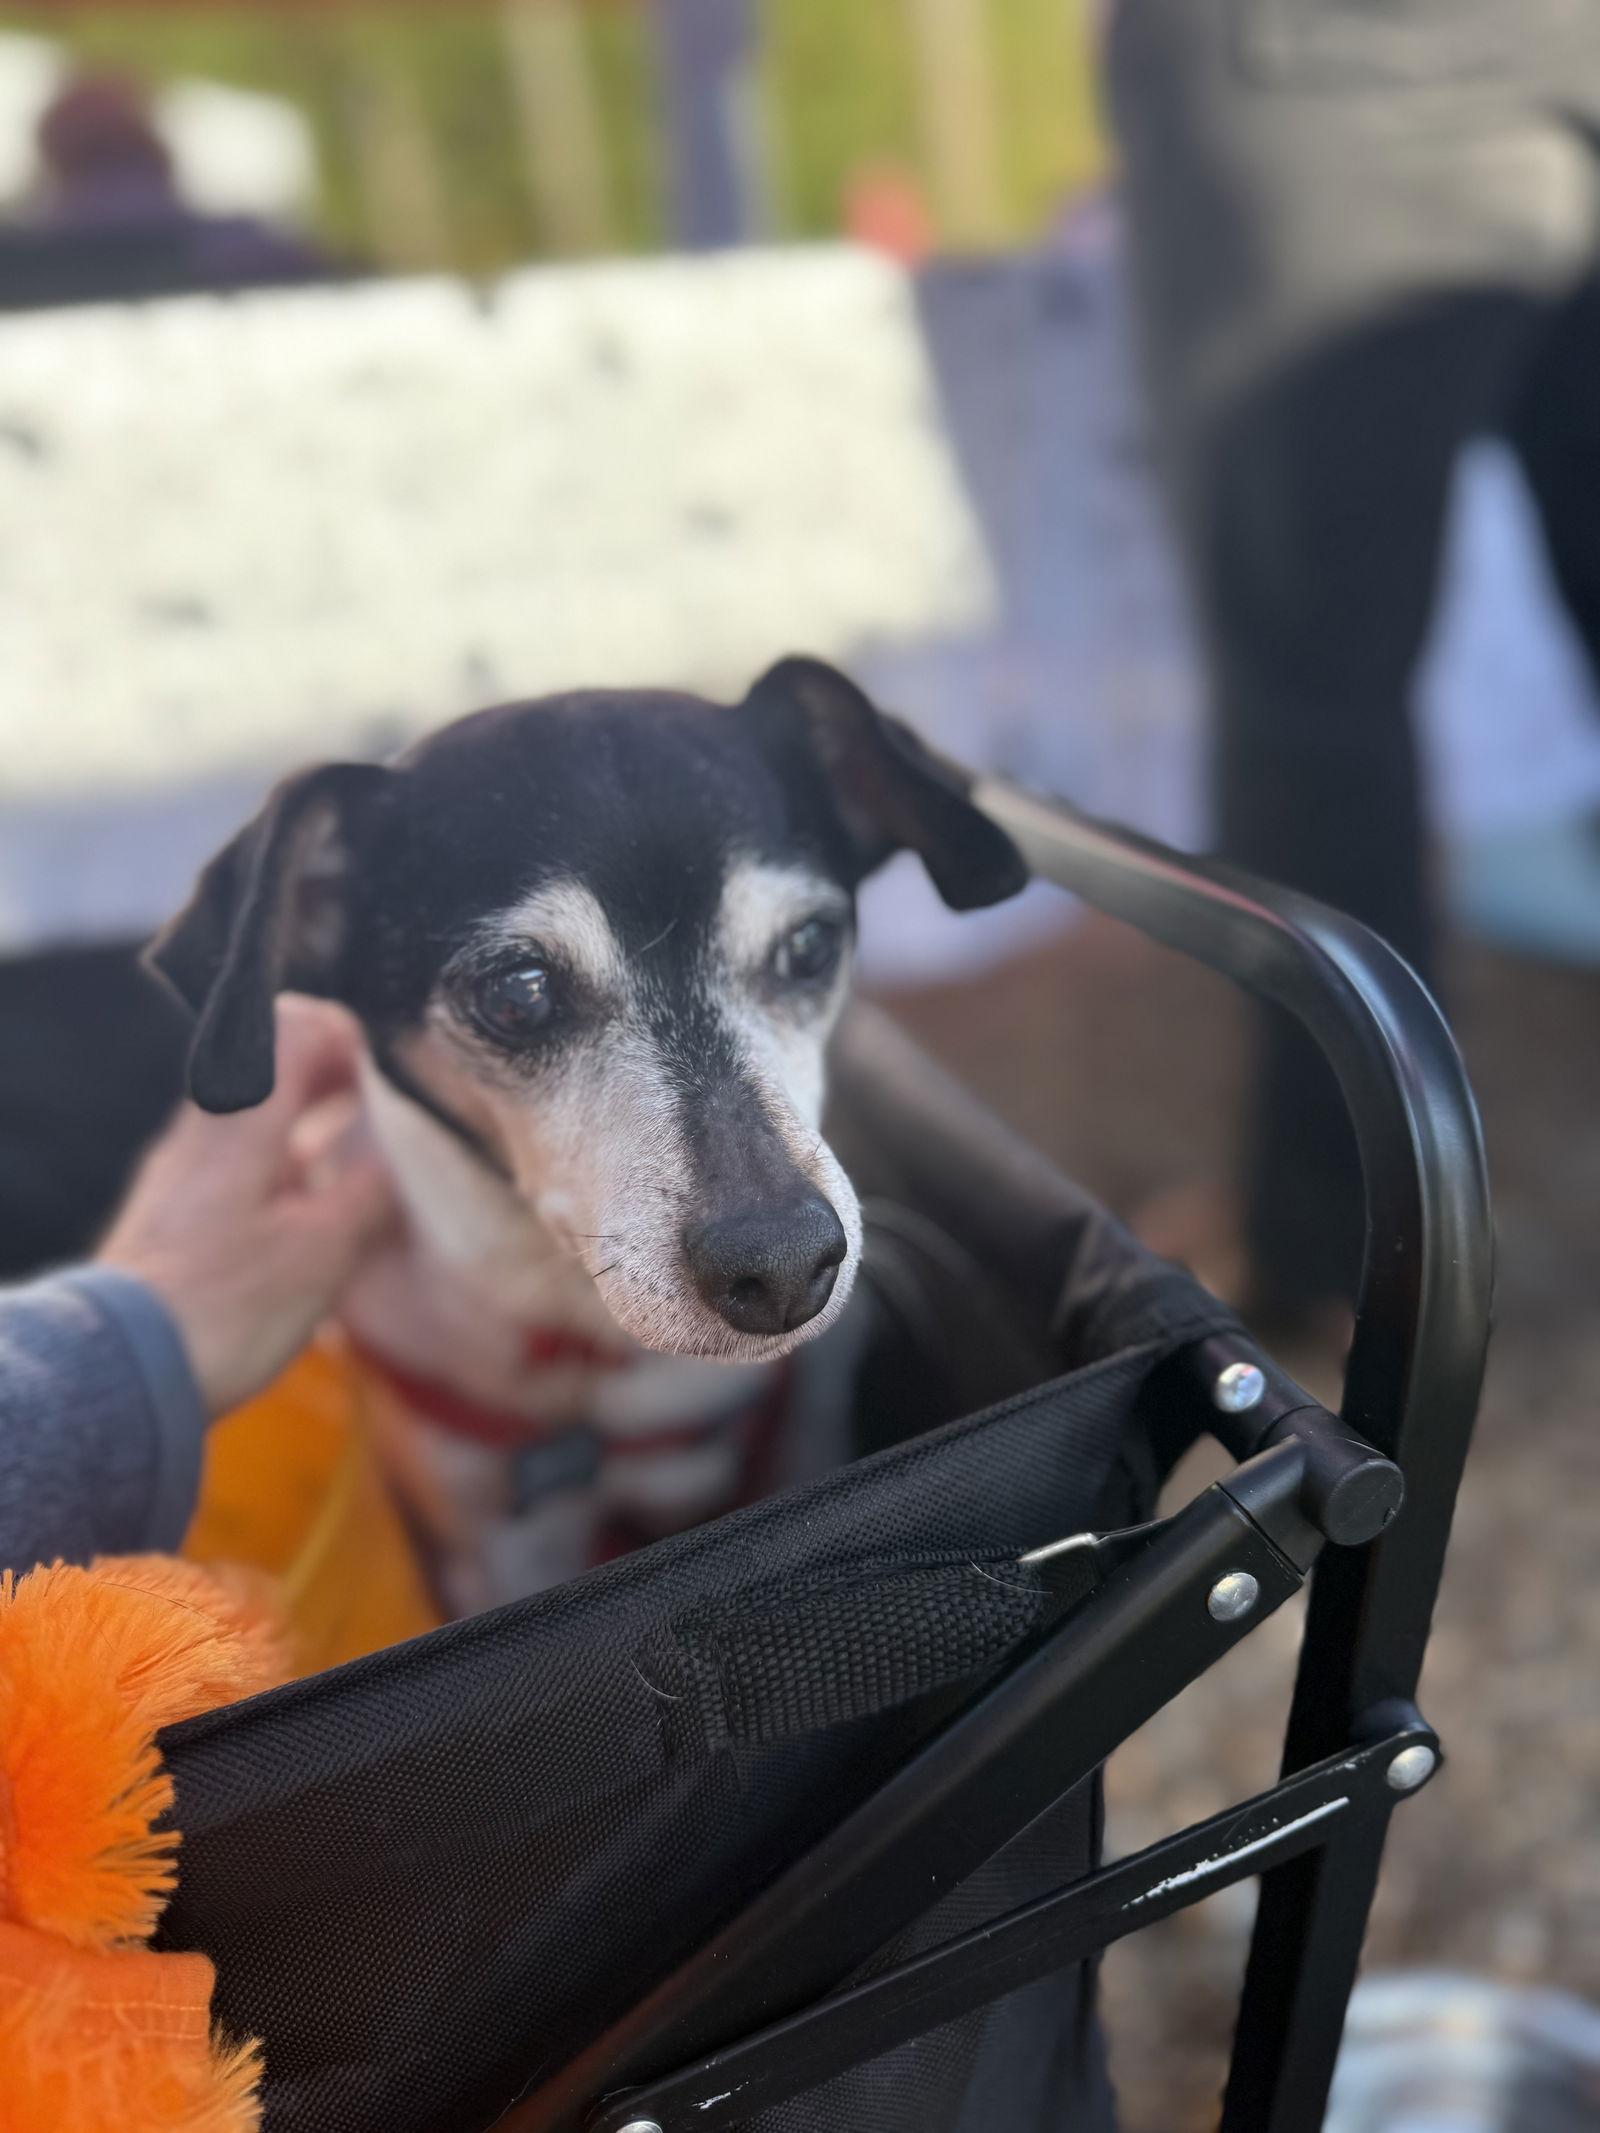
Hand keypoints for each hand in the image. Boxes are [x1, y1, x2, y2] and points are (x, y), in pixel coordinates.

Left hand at [99, 995, 396, 1417]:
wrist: (124, 1371)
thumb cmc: (226, 1307)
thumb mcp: (323, 1251)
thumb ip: (370, 1191)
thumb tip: (404, 1158)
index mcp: (244, 1118)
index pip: (296, 1026)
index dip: (352, 1037)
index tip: (391, 1078)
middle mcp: (205, 1127)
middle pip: (273, 1063)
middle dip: (336, 1078)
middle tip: (385, 1116)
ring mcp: (183, 1166)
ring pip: (256, 1113)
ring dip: (311, 1123)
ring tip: (359, 1166)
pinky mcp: (175, 1207)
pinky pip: (237, 1157)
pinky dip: (282, 1162)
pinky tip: (311, 1208)